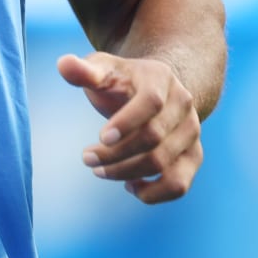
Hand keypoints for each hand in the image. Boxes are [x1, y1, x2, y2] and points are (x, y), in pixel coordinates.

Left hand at [58, 51, 201, 204]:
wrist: (156, 92)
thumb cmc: (122, 82)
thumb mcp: (103, 69)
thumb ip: (84, 70)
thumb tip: (63, 64)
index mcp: (161, 78)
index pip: (151, 102)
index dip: (127, 122)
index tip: (100, 138)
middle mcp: (184, 104)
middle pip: (154, 137)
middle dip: (115, 153)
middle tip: (87, 158)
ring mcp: (192, 132)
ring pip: (163, 163)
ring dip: (126, 173)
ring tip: (99, 170)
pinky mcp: (193, 156)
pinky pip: (179, 184)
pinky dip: (153, 193)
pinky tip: (129, 186)